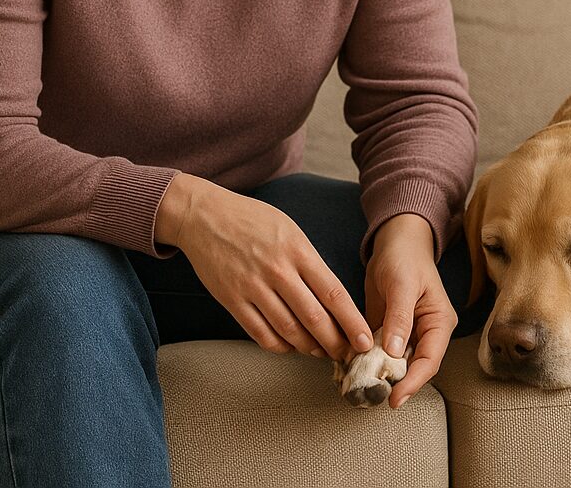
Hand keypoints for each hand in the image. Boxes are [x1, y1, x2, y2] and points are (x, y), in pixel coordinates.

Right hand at [164, 175, 373, 360]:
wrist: (205, 216)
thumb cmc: (253, 221)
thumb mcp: (290, 231)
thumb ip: (310, 262)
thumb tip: (332, 298)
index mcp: (298, 251)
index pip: (334, 293)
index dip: (352, 322)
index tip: (365, 340)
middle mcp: (278, 271)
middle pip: (314, 318)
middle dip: (335, 342)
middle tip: (347, 354)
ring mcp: (253, 287)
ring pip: (288, 330)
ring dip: (309, 348)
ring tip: (321, 353)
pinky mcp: (232, 300)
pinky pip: (260, 333)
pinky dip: (279, 346)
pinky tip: (290, 347)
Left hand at [364, 213, 457, 407]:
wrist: (395, 242)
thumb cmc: (405, 257)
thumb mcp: (402, 284)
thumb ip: (399, 317)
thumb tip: (394, 352)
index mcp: (439, 323)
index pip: (429, 361)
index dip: (413, 382)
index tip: (393, 398)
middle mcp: (426, 333)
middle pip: (412, 369)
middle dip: (393, 384)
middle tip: (369, 397)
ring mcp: (406, 335)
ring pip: (394, 365)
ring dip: (377, 376)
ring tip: (357, 389)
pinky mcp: (387, 333)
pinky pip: (378, 354)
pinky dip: (366, 363)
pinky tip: (350, 371)